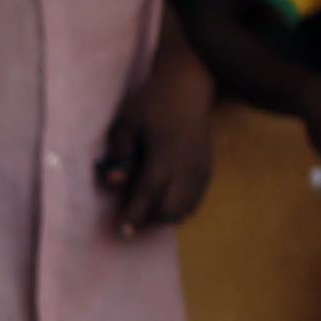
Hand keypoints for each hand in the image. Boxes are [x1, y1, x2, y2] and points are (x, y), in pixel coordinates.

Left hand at [98, 41, 220, 234]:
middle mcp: (187, 166)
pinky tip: (163, 203)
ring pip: (186, 209)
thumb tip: (113, 183)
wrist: (188, 87)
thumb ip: (121, 153)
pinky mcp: (207, 170)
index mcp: (165, 153)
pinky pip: (195, 201)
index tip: (121, 232)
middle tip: (131, 220)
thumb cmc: (151, 103)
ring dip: (165, 216)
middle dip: (150, 221)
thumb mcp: (127, 123)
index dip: (134, 215)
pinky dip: (179, 208)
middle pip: (171, 209)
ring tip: (146, 212)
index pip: (149, 193)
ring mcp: (201, 169)